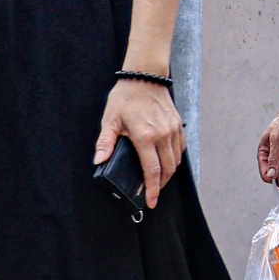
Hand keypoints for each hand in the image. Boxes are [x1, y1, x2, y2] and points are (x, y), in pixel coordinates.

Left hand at [95, 78, 185, 209]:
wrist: (145, 78)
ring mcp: (173, 130)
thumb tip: (99, 161)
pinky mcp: (178, 125)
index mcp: (145, 136)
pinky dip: (175, 160)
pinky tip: (166, 163)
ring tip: (158, 181)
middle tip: (153, 196)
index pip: (152, 170)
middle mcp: (162, 135)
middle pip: (167, 169)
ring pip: (176, 160)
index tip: (151, 201)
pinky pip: (180, 149)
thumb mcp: (110, 120)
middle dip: (161, 185)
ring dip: (168, 174)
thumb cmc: (125, 98)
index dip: (152, 189)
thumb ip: (105, 142)